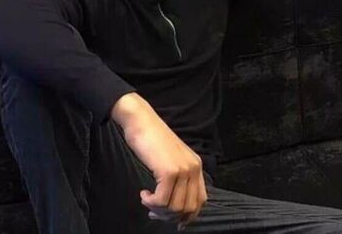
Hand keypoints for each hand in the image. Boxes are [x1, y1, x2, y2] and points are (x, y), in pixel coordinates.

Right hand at [111, 93, 207, 229]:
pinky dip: (151, 202)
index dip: (188, 215)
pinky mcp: (169, 171)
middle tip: (154, 212)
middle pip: (188, 208)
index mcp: (196, 165)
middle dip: (170, 216)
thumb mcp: (171, 158)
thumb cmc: (151, 138)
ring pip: (175, 207)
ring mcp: (183, 169)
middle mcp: (193, 168)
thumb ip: (178, 176)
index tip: (174, 221)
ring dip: (159, 210)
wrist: (141, 120)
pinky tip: (143, 194)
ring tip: (147, 201)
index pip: (200, 200)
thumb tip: (173, 205)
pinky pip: (162, 200)